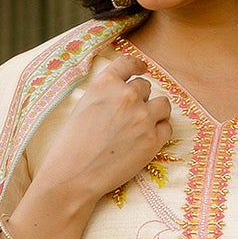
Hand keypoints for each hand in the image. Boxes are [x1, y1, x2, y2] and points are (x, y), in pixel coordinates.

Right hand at [33, 52, 173, 211]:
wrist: (73, 175)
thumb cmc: (70, 145)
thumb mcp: (83, 107)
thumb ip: (104, 95)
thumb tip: (120, 94)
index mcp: (105, 83)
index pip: (128, 63)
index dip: (137, 65)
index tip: (142, 69)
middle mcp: (127, 95)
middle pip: (145, 87)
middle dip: (140, 98)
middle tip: (130, 115)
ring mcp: (143, 117)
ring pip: (163, 104)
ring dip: (156, 111)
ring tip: (145, 125)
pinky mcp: (153, 140)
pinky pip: (167, 127)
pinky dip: (160, 132)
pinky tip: (147, 140)